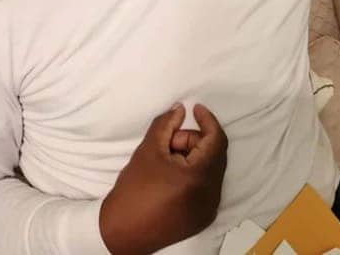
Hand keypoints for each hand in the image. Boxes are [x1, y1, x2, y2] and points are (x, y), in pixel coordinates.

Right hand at [99, 103, 226, 254]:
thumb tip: (181, 110)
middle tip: (170, 140)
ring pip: (211, 170)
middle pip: (215, 155)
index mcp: (200, 178)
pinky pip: (207, 186)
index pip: (217, 140)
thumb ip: (167, 124)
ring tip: (167, 158)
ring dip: (194, 156)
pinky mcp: (202, 218)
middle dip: (194, 140)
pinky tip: (172, 173)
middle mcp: (211, 196)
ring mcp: (208, 210)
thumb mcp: (149, 149)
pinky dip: (195, 173)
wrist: (123, 231)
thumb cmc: (135, 188)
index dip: (208, 120)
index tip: (195, 109)